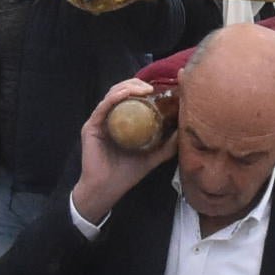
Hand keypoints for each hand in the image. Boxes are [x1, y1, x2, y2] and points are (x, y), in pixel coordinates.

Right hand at [70, 79, 172, 222]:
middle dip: (138, 84)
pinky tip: (127, 94)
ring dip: (129, 87)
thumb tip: (182, 132)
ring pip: (113, 94)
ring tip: (145, 89)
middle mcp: (110, 117)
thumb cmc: (126, 174)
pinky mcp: (91, 126)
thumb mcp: (152, 156)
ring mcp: (99, 120)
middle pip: (122, 91)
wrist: (107, 189)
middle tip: (153, 88)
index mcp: (122, 121)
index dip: (144, 89)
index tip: (162, 88)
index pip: (132, 98)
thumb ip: (166, 146)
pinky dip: (115, 97)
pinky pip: (103, 106)